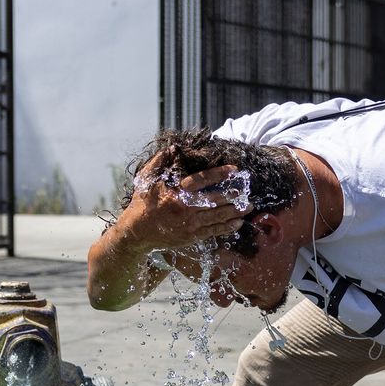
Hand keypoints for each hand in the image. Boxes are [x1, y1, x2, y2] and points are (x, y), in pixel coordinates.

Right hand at [114, 159, 249, 252]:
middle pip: (214, 200)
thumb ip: (159, 163)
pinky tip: (238, 223)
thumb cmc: (142, 204)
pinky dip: (226, 228)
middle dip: (232, 195)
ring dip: (235, 212)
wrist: (136, 234)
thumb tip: (173, 148)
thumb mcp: (146, 180)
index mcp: (175, 193)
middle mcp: (185, 209)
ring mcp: (189, 225)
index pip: (201, 180)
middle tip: (245, 190)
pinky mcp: (191, 237)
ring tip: (249, 206)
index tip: (234, 169)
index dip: (219, 174)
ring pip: (217, 217)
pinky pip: (213, 232)